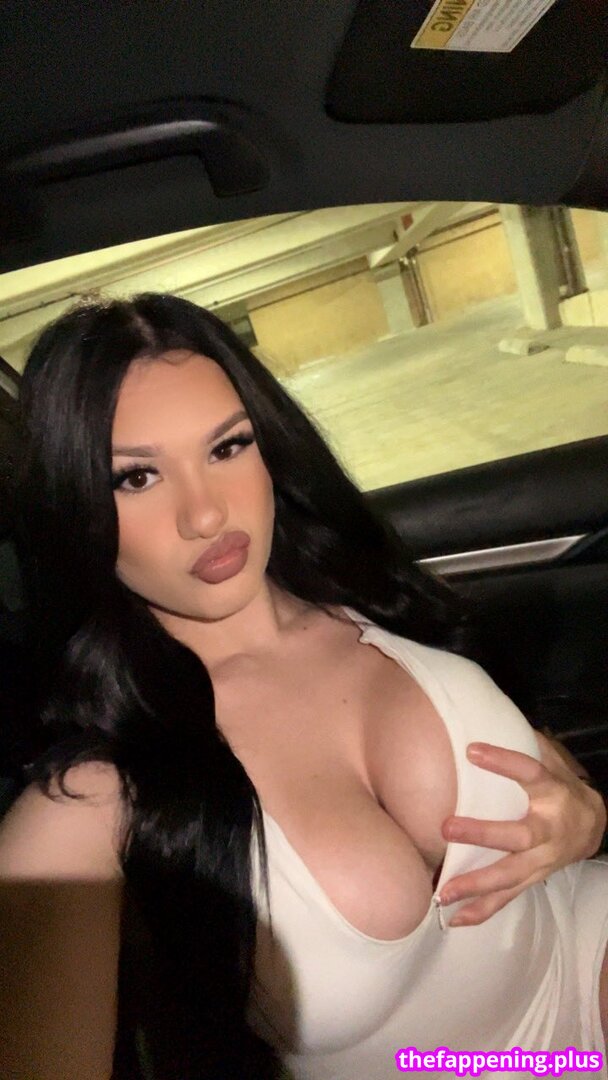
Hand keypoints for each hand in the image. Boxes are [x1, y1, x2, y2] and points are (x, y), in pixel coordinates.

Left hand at [438, 734, 606, 926]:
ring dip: (476, 884)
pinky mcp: (535, 878)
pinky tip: (456, 918)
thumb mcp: (552, 760)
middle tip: (446, 827)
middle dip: (483, 834)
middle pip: (517, 835)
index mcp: (553, 792)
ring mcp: (543, 859)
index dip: (504, 762)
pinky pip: (508, 898)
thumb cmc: (561, 785)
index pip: (530, 772)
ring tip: (443, 892)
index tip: (472, 751)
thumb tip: (483, 716)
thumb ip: (524, 744)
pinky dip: (483, 911)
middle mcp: (550, 829)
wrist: (594, 825)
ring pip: (510, 875)